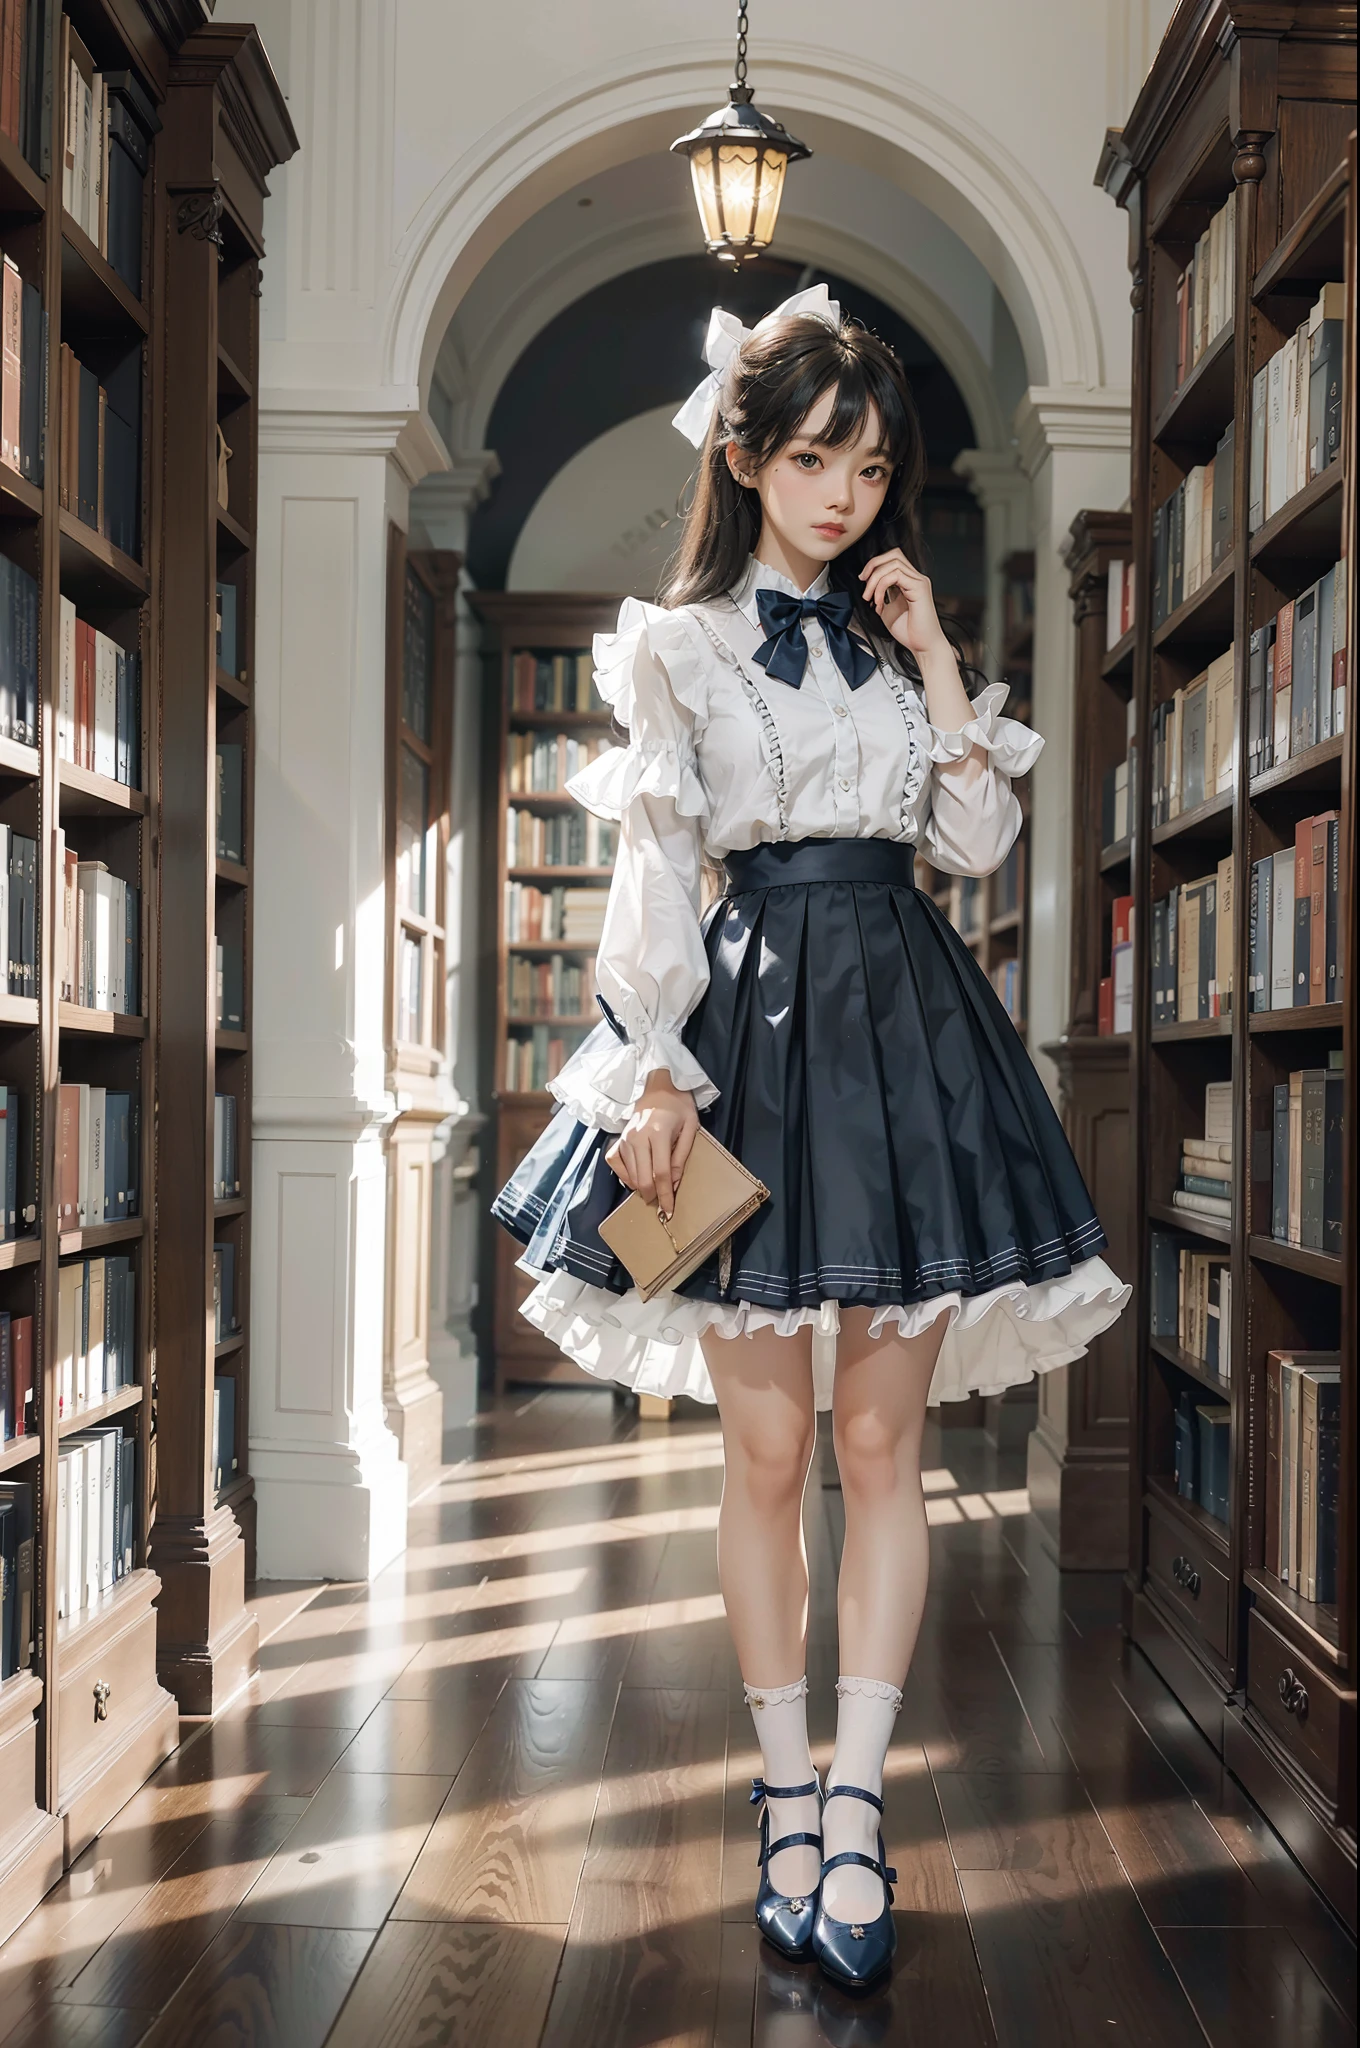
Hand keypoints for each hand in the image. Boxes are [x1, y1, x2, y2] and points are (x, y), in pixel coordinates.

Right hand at [606, 1070, 699, 1215]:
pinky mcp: (619, 1139)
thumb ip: (681, 1157)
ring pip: (631, 1175)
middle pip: (643, 1178)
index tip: (669, 1210)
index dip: (666, 1195)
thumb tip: (674, 1183)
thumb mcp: (690, 1129)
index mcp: (658, 1133)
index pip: (662, 1173)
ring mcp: (625, 1138)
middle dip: (653, 1196)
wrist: (660, 1087)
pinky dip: (625, 1176)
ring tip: (654, 1191)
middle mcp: (638, 1137)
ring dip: (642, 1188)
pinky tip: (636, 1178)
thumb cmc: (678, 1106)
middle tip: (662, 1204)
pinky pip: (616, 1164)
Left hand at [859, 549, 948, 659]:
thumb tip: (869, 587)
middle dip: (873, 565)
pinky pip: (896, 575)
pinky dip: (882, 586)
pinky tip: (879, 602)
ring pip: (893, 563)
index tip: (863, 580)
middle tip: (863, 581)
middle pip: (893, 555)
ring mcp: (919, 581)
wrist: (923, 646)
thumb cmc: (909, 632)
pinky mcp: (919, 588)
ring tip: (870, 598)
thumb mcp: (887, 610)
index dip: (875, 564)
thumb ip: (881, 595)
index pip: (892, 559)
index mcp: (910, 582)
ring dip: (875, 579)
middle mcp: (916, 578)